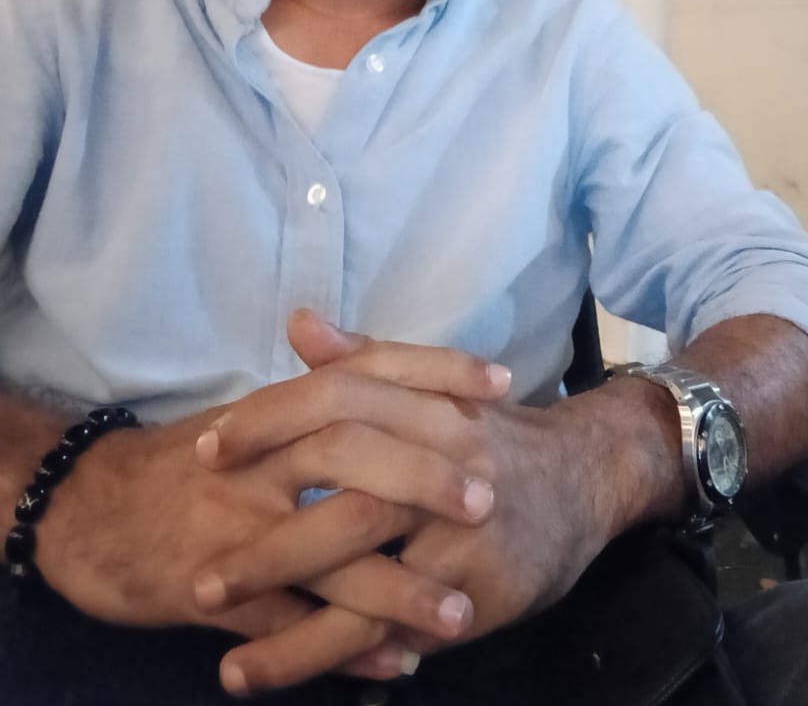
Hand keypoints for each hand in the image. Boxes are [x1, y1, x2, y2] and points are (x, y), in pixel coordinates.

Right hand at [38, 316, 508, 693]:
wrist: (86, 511)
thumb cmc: (185, 463)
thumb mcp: (251, 417)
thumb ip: (319, 390)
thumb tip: (391, 363)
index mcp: (277, 411)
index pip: (366, 372)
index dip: (435, 372)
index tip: (501, 381)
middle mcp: (261, 461)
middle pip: (352, 453)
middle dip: (424, 477)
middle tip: (488, 497)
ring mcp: (236, 527)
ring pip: (326, 551)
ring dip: (398, 586)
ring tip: (460, 611)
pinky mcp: (210, 591)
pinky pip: (286, 623)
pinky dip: (341, 648)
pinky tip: (392, 664)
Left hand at [198, 317, 653, 667]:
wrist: (590, 477)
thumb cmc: (492, 435)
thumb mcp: (436, 388)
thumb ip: (365, 361)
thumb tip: (300, 323)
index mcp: (428, 402)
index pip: (340, 397)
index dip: (269, 420)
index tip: (205, 450)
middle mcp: (447, 457)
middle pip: (345, 484)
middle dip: (267, 537)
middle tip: (201, 575)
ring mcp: (464, 527)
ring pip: (366, 569)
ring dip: (290, 616)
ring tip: (223, 654)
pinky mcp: (480, 588)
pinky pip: (398, 625)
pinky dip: (341, 652)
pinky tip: (286, 673)